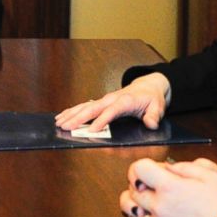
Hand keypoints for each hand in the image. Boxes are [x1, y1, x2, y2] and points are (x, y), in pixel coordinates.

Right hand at [55, 72, 170, 131]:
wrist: (148, 86)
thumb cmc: (151, 98)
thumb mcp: (157, 106)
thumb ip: (154, 115)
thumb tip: (151, 123)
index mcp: (125, 101)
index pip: (111, 111)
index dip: (101, 121)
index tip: (92, 130)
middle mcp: (111, 99)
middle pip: (92, 108)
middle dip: (78, 118)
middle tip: (66, 127)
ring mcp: (105, 100)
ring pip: (85, 106)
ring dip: (71, 114)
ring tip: (59, 122)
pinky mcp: (101, 102)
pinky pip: (84, 106)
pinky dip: (73, 111)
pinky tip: (63, 116)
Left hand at [119, 157, 216, 216]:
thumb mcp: (211, 175)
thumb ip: (184, 167)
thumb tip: (167, 167)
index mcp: (169, 187)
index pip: (137, 169)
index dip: (141, 169)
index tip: (148, 173)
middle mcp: (159, 207)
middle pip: (130, 193)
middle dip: (139, 188)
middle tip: (152, 190)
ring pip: (134, 216)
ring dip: (139, 210)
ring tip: (152, 208)